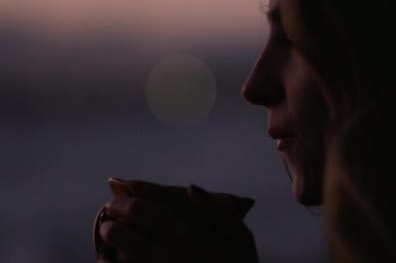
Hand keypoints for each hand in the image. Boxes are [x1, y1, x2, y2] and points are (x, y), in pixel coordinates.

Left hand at [97, 180, 257, 262]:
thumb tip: (190, 188)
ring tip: (107, 246)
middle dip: (110, 226)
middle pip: (121, 235)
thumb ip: (217, 210)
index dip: (125, 202)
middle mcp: (166, 256)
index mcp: (187, 237)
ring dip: (108, 251)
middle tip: (108, 223)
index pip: (142, 211)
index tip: (118, 201)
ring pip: (118, 261)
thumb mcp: (240, 237)